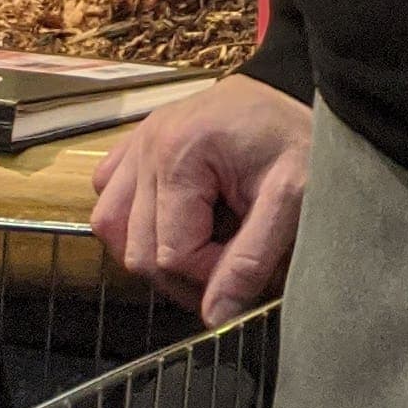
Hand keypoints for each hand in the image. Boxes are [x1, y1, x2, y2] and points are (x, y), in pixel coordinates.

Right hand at [91, 79, 310, 323]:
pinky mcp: (137, 142)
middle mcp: (148, 144)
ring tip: (199, 242)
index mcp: (180, 152)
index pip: (172, 255)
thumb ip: (251, 259)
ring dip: (151, 248)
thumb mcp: (290, 197)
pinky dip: (132, 218)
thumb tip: (215, 318)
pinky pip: (110, 195)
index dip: (210, 274)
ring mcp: (138, 140)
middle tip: (228, 258)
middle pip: (138, 250)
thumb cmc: (296, 137)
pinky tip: (174, 216)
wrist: (294, 89)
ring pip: (112, 227)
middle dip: (185, 271)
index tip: (245, 261)